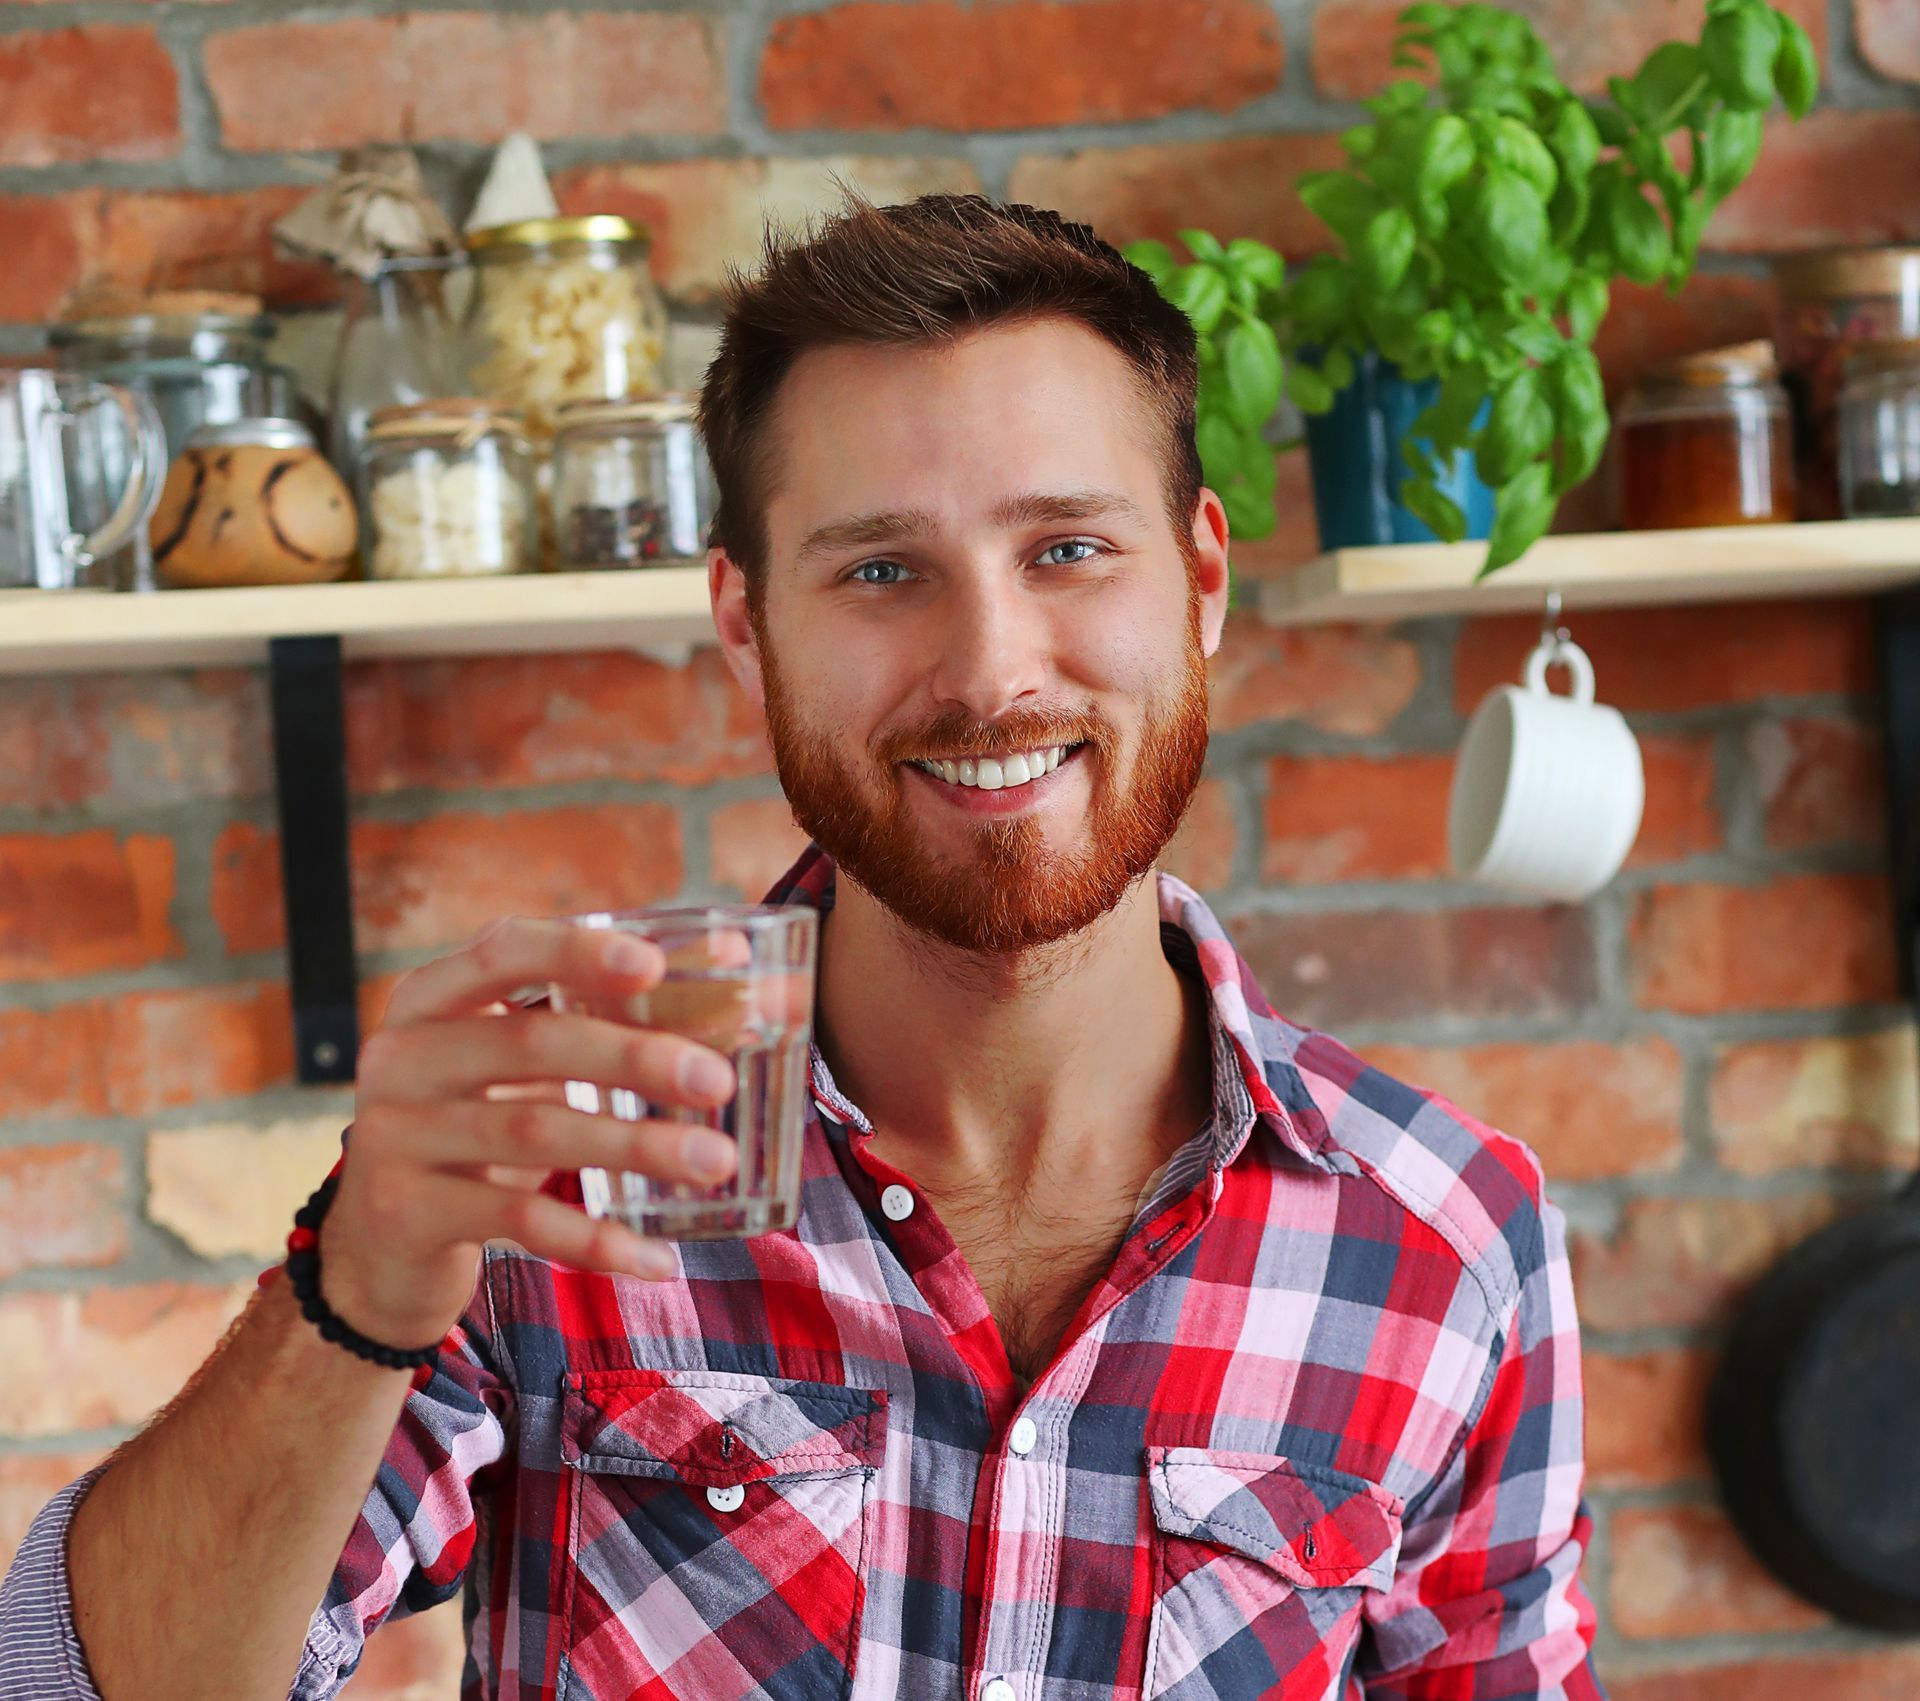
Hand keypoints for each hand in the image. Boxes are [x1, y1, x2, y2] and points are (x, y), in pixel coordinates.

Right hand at [322, 917, 740, 1351]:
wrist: (377, 1246)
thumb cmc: (478, 1126)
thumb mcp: (522, 1068)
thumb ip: (605, 1020)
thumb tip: (741, 974)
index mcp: (432, 999)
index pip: (502, 951)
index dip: (575, 951)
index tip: (654, 964)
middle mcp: (401, 1056)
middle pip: (530, 1043)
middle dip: (634, 1057)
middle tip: (717, 1080)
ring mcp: (395, 1136)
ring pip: (533, 1132)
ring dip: (634, 1146)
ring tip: (715, 1160)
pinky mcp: (405, 1213)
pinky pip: (516, 1223)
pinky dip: (594, 1240)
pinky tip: (658, 1258)